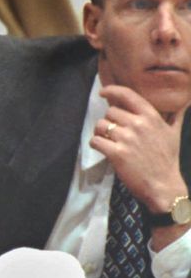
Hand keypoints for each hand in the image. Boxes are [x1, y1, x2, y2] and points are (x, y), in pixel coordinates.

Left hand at [91, 84, 187, 248]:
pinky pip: (95, 140)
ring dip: (100, 133)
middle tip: (115, 133)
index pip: (127, 95)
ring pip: (100, 125)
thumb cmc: (167, 159)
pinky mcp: (116, 153)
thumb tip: (184, 103)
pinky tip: (103, 148)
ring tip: (109, 141)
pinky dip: (96, 144)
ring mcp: (127, 139)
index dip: (112, 91)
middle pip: (110, 112)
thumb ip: (175, 117)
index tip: (104, 92)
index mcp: (151, 117)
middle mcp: (139, 125)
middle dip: (109, 121)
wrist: (163, 185)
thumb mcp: (174, 134)